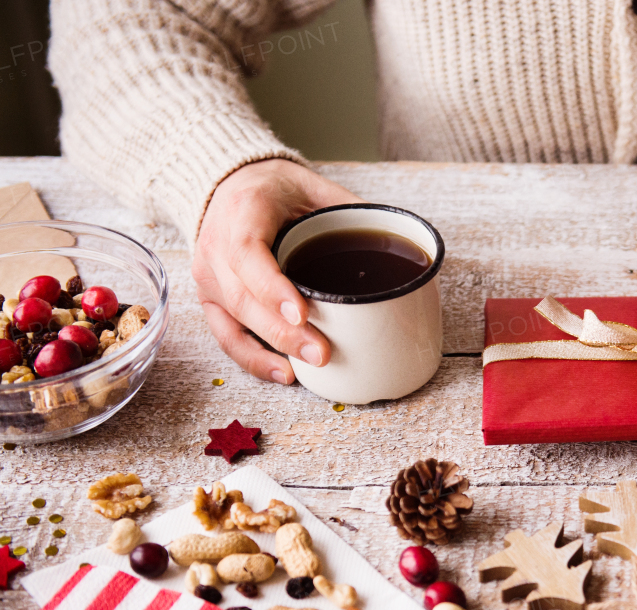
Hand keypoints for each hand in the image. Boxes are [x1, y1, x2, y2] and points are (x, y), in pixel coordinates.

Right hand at [192, 158, 361, 382]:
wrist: (232, 185)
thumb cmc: (277, 188)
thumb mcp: (313, 186)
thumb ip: (350, 210)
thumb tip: (401, 238)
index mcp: (243, 211)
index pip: (247, 253)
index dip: (272, 287)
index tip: (301, 313)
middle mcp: (216, 244)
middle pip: (243, 297)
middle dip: (282, 332)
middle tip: (321, 353)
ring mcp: (209, 275)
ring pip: (234, 320)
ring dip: (270, 349)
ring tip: (306, 368)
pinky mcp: (210, 298)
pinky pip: (225, 335)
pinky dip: (252, 358)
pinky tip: (282, 373)